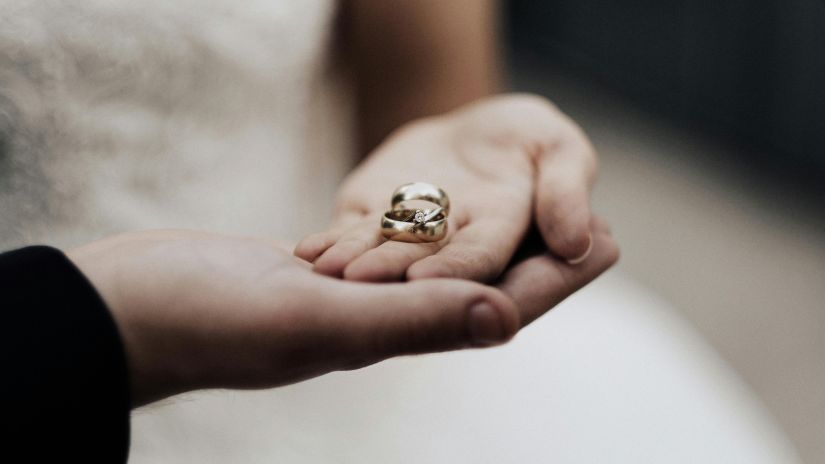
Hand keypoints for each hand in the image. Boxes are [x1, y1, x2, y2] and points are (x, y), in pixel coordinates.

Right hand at [67, 227, 615, 406]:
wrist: (130, 310)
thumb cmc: (210, 322)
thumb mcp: (317, 318)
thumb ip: (410, 320)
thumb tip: (502, 318)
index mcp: (387, 335)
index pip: (492, 306)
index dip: (556, 279)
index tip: (609, 242)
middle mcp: (376, 322)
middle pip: (478, 286)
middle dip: (536, 258)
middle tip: (589, 222)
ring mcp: (345, 300)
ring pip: (438, 269)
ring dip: (487, 242)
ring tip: (527, 212)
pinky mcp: (314, 275)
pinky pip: (390, 255)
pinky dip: (426, 233)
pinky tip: (440, 219)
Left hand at [295, 94, 603, 282]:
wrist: (472, 130)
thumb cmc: (525, 140)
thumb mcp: (558, 150)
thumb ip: (567, 189)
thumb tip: (579, 243)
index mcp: (502, 236)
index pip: (482, 260)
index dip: (457, 270)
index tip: (427, 279)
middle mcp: (452, 249)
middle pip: (422, 267)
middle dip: (392, 276)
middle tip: (359, 282)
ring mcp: (408, 242)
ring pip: (380, 256)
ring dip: (353, 265)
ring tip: (325, 269)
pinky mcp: (373, 226)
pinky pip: (351, 238)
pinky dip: (332, 246)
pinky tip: (308, 252)